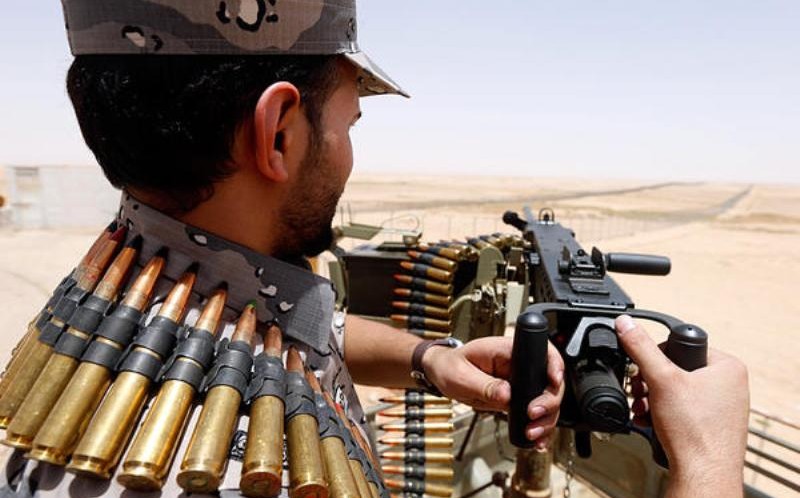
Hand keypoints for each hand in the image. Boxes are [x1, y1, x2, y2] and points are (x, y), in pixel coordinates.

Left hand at [422, 336, 564, 446]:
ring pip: (547, 401)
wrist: (442, 374)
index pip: (542, 351)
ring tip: (532, 433)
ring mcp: (521, 383)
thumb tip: (507, 395)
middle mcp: (519, 365)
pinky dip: (538, 428)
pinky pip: (535, 413)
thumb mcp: (461, 375)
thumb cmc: (450, 366)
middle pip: (550, 381)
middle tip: (533, 416)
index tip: (553, 382)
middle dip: (548, 402)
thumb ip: (484, 385)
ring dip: (545, 420)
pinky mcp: (518, 398)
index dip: (554, 365)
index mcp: (507, 350)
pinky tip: (536, 440)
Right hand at [616, 315, 748, 495]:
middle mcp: (730, 385)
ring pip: (676, 392)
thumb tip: (626, 324)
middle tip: (641, 393)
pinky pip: (682, 411)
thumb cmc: (695, 432)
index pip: (681, 347)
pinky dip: (663, 415)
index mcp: (728, 366)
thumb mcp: (661, 379)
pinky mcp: (712, 426)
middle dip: (650, 384)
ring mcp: (722, 408)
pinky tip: (652, 423)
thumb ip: (641, 347)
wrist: (704, 475)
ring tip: (644, 410)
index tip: (646, 373)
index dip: (657, 358)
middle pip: (676, 371)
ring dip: (652, 400)